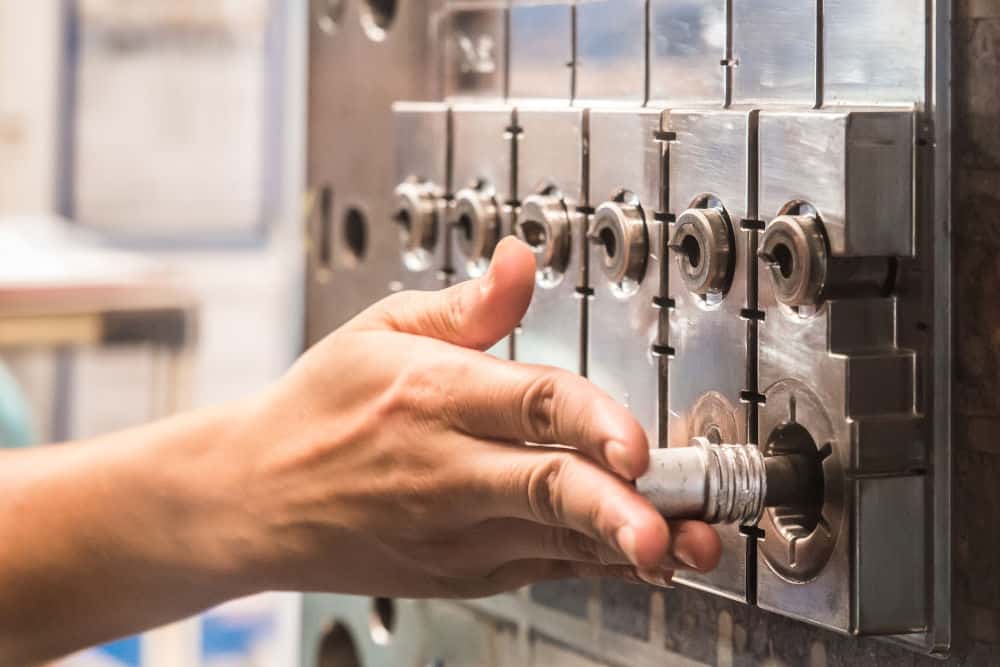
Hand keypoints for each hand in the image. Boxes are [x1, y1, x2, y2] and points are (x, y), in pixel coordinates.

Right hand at [231, 237, 720, 596]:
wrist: (253, 498)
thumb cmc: (318, 408)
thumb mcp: (379, 329)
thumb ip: (468, 303)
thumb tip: (524, 257)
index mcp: (432, 394)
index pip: (528, 401)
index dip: (591, 420)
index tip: (636, 442)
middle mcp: (446, 468)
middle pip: (548, 488)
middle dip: (618, 509)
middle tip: (674, 526)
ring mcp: (455, 530)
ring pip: (556, 539)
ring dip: (626, 543)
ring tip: (685, 547)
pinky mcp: (462, 570)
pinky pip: (543, 567)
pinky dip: (596, 562)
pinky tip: (643, 557)